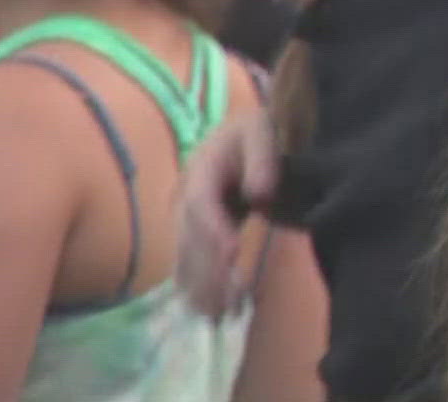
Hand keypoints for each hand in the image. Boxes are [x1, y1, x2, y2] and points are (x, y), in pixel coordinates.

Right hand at [178, 110, 278, 316]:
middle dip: (208, 270)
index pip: (200, 203)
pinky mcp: (192, 235)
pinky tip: (211, 313)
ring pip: (186, 257)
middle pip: (190, 238)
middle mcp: (185, 196)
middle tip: (230, 299)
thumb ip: (262, 158)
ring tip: (221, 315)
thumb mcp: (261, 132)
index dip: (212, 229)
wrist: (241, 136)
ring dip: (202, 287)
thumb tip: (259, 194)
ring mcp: (185, 218)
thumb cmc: (256, 132)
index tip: (231, 253)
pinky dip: (198, 290)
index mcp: (201, 168)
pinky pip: (189, 265)